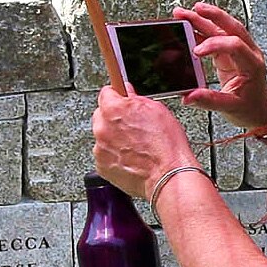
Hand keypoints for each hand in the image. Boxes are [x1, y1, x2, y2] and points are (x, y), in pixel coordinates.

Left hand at [91, 85, 198, 201]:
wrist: (166, 174)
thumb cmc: (165, 145)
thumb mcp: (156, 110)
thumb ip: (136, 99)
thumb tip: (128, 94)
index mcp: (113, 109)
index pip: (106, 92)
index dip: (117, 96)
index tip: (121, 99)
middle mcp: (102, 128)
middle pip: (101, 115)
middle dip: (114, 118)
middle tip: (132, 126)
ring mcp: (100, 149)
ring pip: (103, 136)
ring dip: (114, 138)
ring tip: (135, 145)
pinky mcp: (102, 166)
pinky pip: (105, 155)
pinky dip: (114, 155)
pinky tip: (131, 157)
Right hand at [178, 1, 266, 131]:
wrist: (260, 111)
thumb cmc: (250, 109)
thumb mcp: (231, 108)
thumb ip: (210, 101)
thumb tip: (188, 97)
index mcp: (252, 64)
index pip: (235, 45)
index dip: (214, 44)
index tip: (196, 52)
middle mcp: (249, 52)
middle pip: (232, 26)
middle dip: (212, 16)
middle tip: (193, 9)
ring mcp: (240, 50)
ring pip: (223, 28)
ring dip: (204, 19)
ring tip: (183, 14)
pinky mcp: (230, 52)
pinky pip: (217, 36)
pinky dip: (203, 30)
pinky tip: (189, 26)